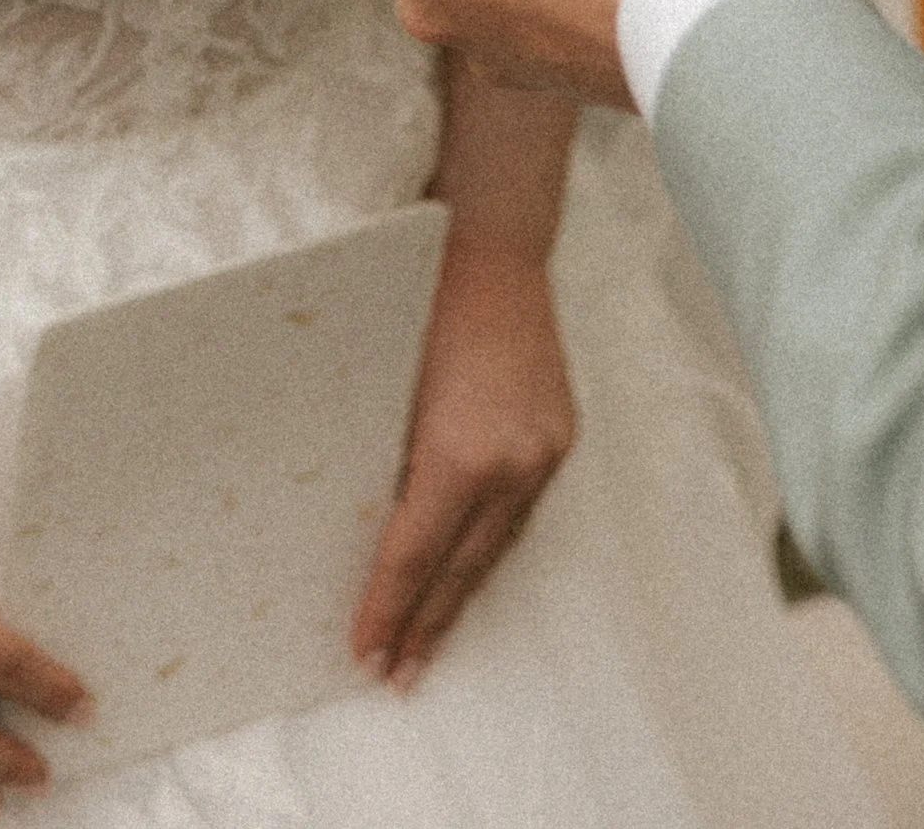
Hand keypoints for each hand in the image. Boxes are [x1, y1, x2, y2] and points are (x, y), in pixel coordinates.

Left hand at [354, 232, 574, 689]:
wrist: (492, 246)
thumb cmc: (419, 303)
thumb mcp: (386, 389)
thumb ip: (387, 465)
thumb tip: (368, 532)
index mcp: (462, 455)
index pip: (414, 554)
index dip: (387, 608)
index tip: (364, 654)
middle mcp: (512, 465)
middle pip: (461, 568)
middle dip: (425, 626)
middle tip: (394, 676)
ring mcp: (543, 454)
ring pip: (496, 548)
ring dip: (459, 596)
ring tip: (427, 642)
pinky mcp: (559, 438)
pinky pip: (519, 513)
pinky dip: (487, 548)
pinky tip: (466, 572)